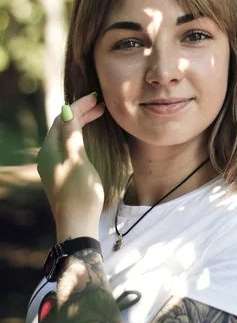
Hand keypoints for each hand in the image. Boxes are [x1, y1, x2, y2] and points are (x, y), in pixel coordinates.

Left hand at [37, 92, 105, 241]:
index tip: (97, 98)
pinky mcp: (63, 173)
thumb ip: (72, 135)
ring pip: (67, 135)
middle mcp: (49, 155)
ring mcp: (55, 165)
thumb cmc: (80, 192)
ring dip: (82, 122)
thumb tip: (67, 110)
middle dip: (81, 112)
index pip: (63, 119)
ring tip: (99, 115)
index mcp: (50, 150)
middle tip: (101, 105)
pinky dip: (81, 135)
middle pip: (64, 126)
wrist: (77, 224)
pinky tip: (91, 136)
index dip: (79, 106)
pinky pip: (69, 145)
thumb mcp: (78, 160)